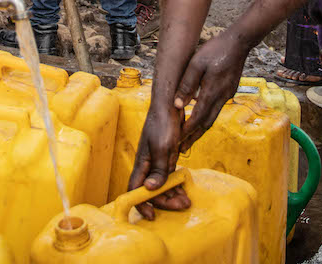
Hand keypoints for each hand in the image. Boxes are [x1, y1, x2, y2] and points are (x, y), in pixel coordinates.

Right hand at [127, 96, 190, 219]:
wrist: (171, 105)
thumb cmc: (163, 123)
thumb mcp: (163, 147)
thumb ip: (159, 169)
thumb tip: (150, 189)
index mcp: (142, 163)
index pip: (135, 189)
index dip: (141, 204)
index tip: (152, 215)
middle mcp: (148, 165)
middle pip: (152, 191)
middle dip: (165, 202)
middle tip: (182, 205)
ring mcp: (158, 161)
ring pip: (162, 185)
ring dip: (173, 195)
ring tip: (187, 201)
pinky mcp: (167, 157)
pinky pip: (170, 176)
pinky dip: (176, 184)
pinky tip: (185, 188)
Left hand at [174, 29, 250, 149]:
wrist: (239, 42)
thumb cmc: (215, 50)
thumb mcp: (196, 64)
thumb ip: (187, 85)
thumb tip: (177, 104)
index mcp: (212, 92)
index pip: (198, 117)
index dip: (187, 131)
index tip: (177, 141)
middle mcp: (221, 97)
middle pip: (206, 123)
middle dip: (194, 137)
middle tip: (182, 149)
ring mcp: (227, 95)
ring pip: (213, 117)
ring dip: (201, 129)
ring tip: (190, 138)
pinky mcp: (230, 91)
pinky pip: (217, 109)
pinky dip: (207, 118)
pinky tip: (200, 118)